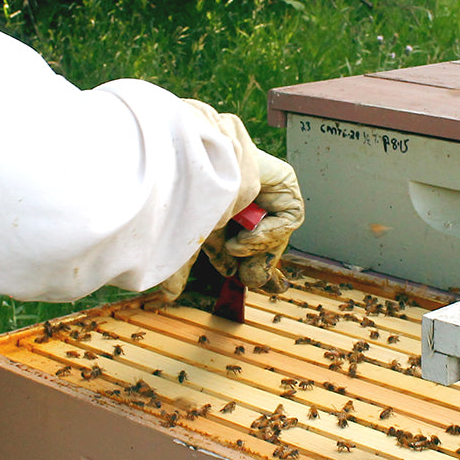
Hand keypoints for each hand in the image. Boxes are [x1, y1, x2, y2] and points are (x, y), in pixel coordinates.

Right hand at [156, 103, 304, 301]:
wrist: (192, 164)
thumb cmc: (183, 193)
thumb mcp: (183, 238)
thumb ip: (180, 266)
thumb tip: (169, 295)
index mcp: (222, 211)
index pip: (241, 243)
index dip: (246, 265)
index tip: (242, 279)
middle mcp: (245, 200)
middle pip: (265, 241)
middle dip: (260, 264)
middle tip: (249, 278)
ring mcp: (264, 191)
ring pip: (276, 233)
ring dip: (257, 249)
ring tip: (234, 248)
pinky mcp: (283, 182)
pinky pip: (290, 217)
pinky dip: (270, 233)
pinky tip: (246, 237)